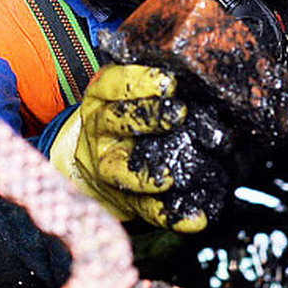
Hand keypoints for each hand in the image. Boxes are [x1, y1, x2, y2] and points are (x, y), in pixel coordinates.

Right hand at [48, 64, 223, 232]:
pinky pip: (147, 209)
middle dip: (148, 118)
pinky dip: (172, 215)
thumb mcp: (128, 90)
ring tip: (170, 177)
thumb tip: (195, 71)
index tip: (168, 81)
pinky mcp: (125, 199)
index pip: (113, 84)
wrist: (92, 157)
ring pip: (121, 173)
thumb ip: (153, 82)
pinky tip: (196, 216)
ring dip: (147, 176)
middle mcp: (100, 130)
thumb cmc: (123, 115)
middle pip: (117, 121)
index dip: (139, 82)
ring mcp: (109, 167)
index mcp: (101, 98)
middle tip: (179, 114)